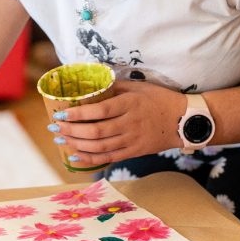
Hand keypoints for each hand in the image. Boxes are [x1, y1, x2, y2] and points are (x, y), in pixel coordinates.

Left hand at [51, 81, 186, 167]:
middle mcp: (129, 124)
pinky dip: (90, 158)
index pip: (99, 111)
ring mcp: (132, 140)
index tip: (62, 111)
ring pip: (100, 147)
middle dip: (71, 130)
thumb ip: (115, 86)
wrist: (184, 120)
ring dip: (77, 144)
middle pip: (95, 132)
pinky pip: (108, 158)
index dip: (78, 113)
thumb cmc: (160, 99)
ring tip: (61, 138)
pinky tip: (75, 155)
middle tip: (55, 126)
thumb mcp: (139, 87)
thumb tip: (92, 82)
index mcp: (129, 105)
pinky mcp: (134, 152)